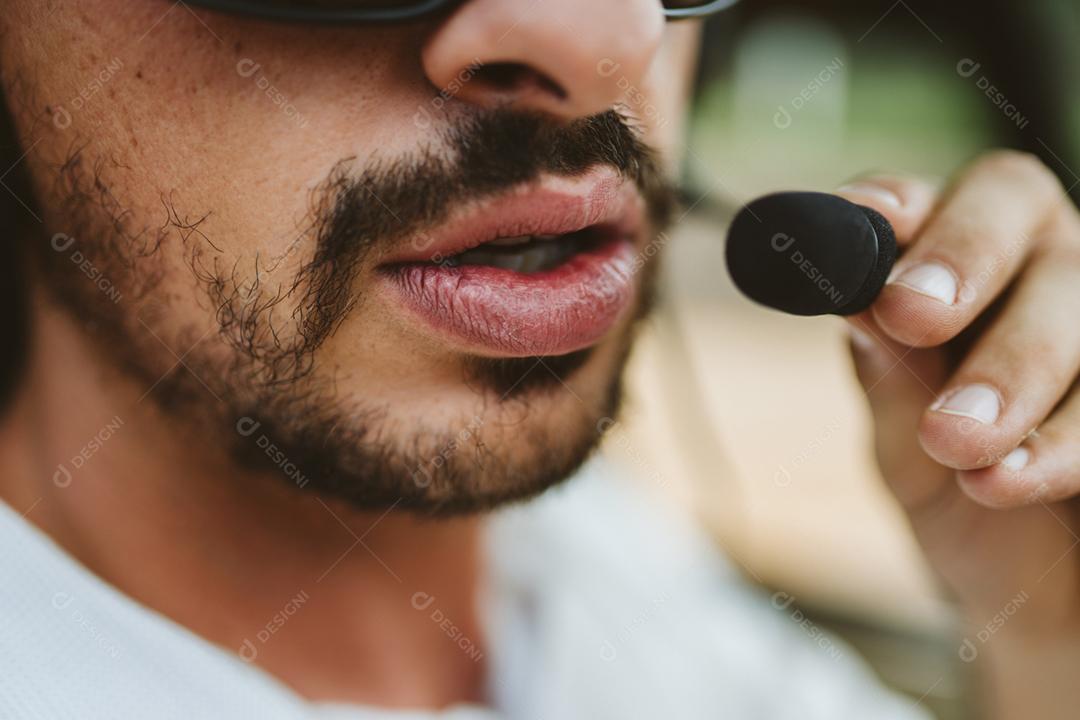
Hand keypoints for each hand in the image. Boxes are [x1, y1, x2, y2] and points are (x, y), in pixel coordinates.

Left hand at [835, 151, 1079, 718]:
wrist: (1045, 602)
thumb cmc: (959, 503)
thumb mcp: (905, 450)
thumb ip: (889, 381)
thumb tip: (856, 304)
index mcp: (952, 269)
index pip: (926, 201)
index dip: (895, 205)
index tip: (864, 228)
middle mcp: (1038, 267)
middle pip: (1016, 208)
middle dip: (961, 259)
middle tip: (910, 317)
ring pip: (1079, 298)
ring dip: (1016, 367)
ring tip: (958, 444)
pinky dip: (1065, 439)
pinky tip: (1014, 480)